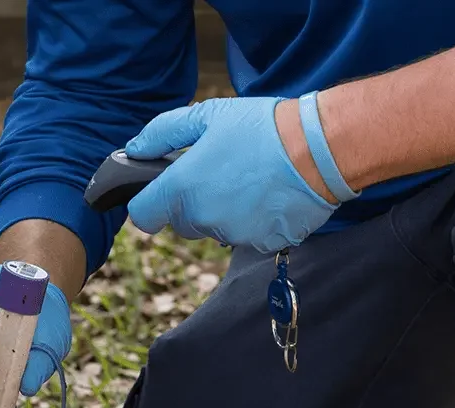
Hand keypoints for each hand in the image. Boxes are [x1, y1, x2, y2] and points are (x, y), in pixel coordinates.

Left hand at [124, 96, 345, 252]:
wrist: (320, 148)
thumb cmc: (262, 128)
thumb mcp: (207, 116)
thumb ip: (162, 134)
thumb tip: (134, 149)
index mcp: (182, 189)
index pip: (142, 216)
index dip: (148, 204)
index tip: (160, 193)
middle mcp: (203, 218)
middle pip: (182, 223)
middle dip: (191, 203)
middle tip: (219, 172)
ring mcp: (234, 235)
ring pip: (216, 229)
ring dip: (224, 211)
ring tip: (250, 178)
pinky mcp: (262, 244)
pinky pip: (247, 236)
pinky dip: (253, 220)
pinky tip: (269, 194)